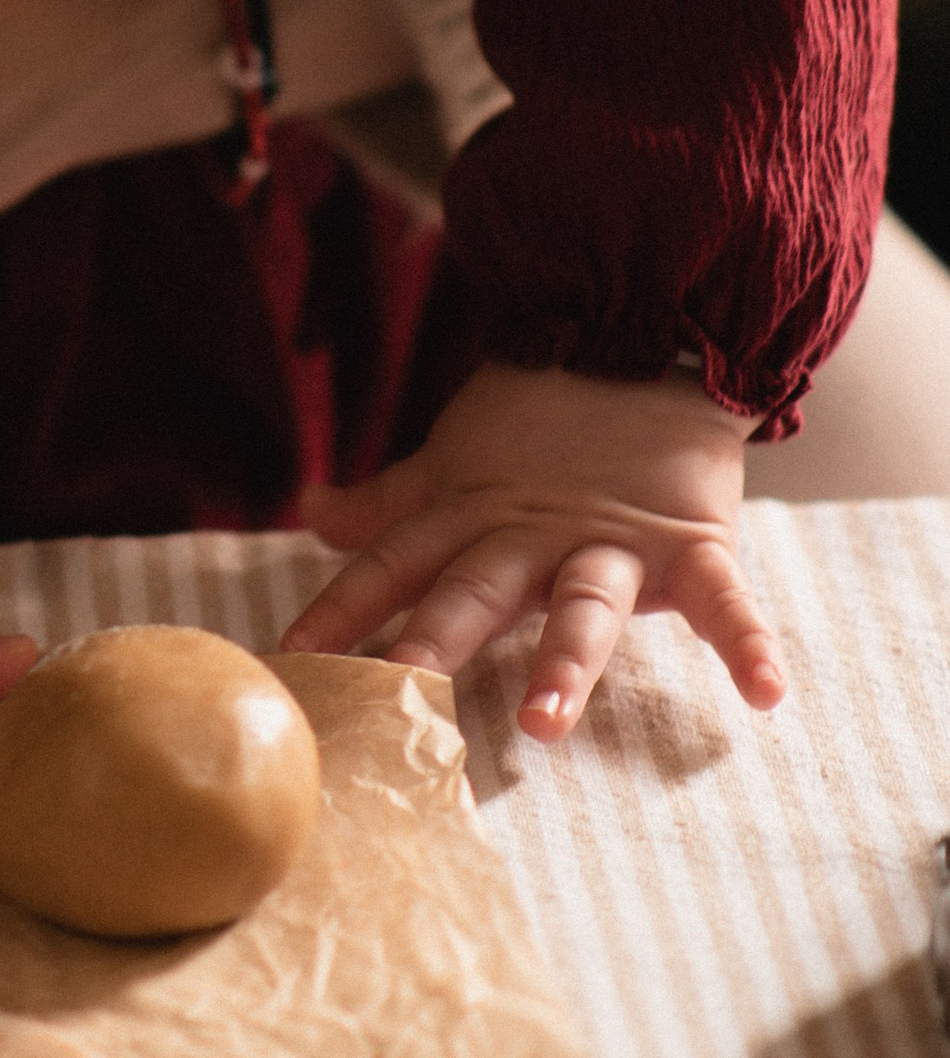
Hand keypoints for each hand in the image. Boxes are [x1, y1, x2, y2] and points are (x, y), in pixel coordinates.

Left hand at [282, 361, 783, 740]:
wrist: (640, 337)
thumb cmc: (537, 419)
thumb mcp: (454, 465)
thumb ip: (388, 506)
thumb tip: (308, 512)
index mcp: (473, 517)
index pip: (395, 562)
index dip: (342, 603)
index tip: (292, 653)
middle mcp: (533, 536)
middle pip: (477, 587)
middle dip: (438, 632)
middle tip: (398, 680)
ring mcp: (613, 542)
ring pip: (584, 603)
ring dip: (565, 658)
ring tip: (547, 720)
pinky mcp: (691, 543)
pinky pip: (724, 600)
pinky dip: (747, 642)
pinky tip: (765, 693)